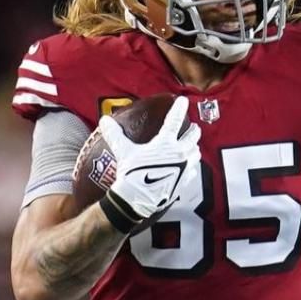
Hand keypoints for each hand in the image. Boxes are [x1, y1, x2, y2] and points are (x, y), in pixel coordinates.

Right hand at [95, 95, 200, 233]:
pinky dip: (192, 165)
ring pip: (196, 153)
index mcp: (165, 143)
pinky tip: (188, 166)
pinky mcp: (184, 181)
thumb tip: (104, 120)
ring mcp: (184, 168)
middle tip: (194, 127)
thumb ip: (115, 134)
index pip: (174, 120)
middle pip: (193, 136)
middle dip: (194, 130)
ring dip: (194, 147)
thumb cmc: (131, 174)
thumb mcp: (123, 152)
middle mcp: (179, 153)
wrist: (138, 199)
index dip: (179, 108)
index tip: (183, 100)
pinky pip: (193, 170)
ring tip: (192, 146)